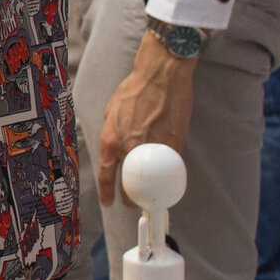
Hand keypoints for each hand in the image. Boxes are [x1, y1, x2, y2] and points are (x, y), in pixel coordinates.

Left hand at [97, 30, 195, 207]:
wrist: (160, 77)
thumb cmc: (134, 90)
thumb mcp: (111, 113)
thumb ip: (113, 134)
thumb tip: (115, 149)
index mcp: (111, 139)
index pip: (106, 175)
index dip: (107, 193)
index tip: (109, 203)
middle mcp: (129, 147)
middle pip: (129, 183)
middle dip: (131, 197)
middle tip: (133, 201)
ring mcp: (153, 147)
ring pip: (151, 179)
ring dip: (151, 189)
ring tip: (151, 193)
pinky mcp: (173, 144)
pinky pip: (169, 165)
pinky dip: (167, 172)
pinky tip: (166, 174)